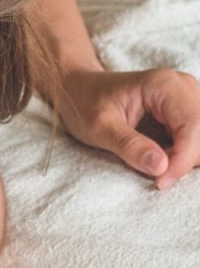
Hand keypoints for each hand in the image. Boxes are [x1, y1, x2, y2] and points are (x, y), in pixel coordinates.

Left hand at [58, 68, 199, 188]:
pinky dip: (181, 155)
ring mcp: (188, 98)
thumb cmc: (85, 104)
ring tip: (150, 161)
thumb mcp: (99, 128)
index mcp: (163, 85)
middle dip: (184, 160)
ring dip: (183, 158)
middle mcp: (183, 87)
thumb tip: (161, 166)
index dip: (183, 158)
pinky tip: (156, 156)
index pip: (194, 125)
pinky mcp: (185, 111)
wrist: (79, 90)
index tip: (161, 181)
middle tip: (154, 175)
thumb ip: (129, 146)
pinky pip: (196, 140)